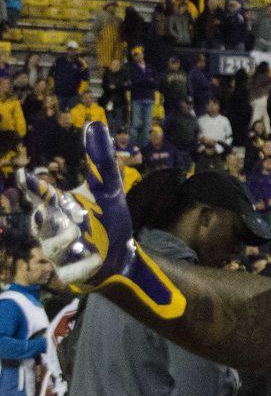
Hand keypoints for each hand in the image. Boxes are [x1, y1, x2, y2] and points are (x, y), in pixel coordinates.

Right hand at [18, 121, 185, 318]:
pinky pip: (70, 271)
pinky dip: (81, 264)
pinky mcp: (71, 273)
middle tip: (47, 209)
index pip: (44, 194)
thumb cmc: (107, 219)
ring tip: (75, 230)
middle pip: (40, 221)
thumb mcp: (108, 188)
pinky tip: (95, 257)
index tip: (23, 175)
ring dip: (60, 239)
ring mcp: (60, 253)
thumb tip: (95, 122)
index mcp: (61, 206)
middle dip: (42, 216)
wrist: (122, 254)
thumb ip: (100, 159)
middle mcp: (54, 229)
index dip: (33, 186)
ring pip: (50, 246)